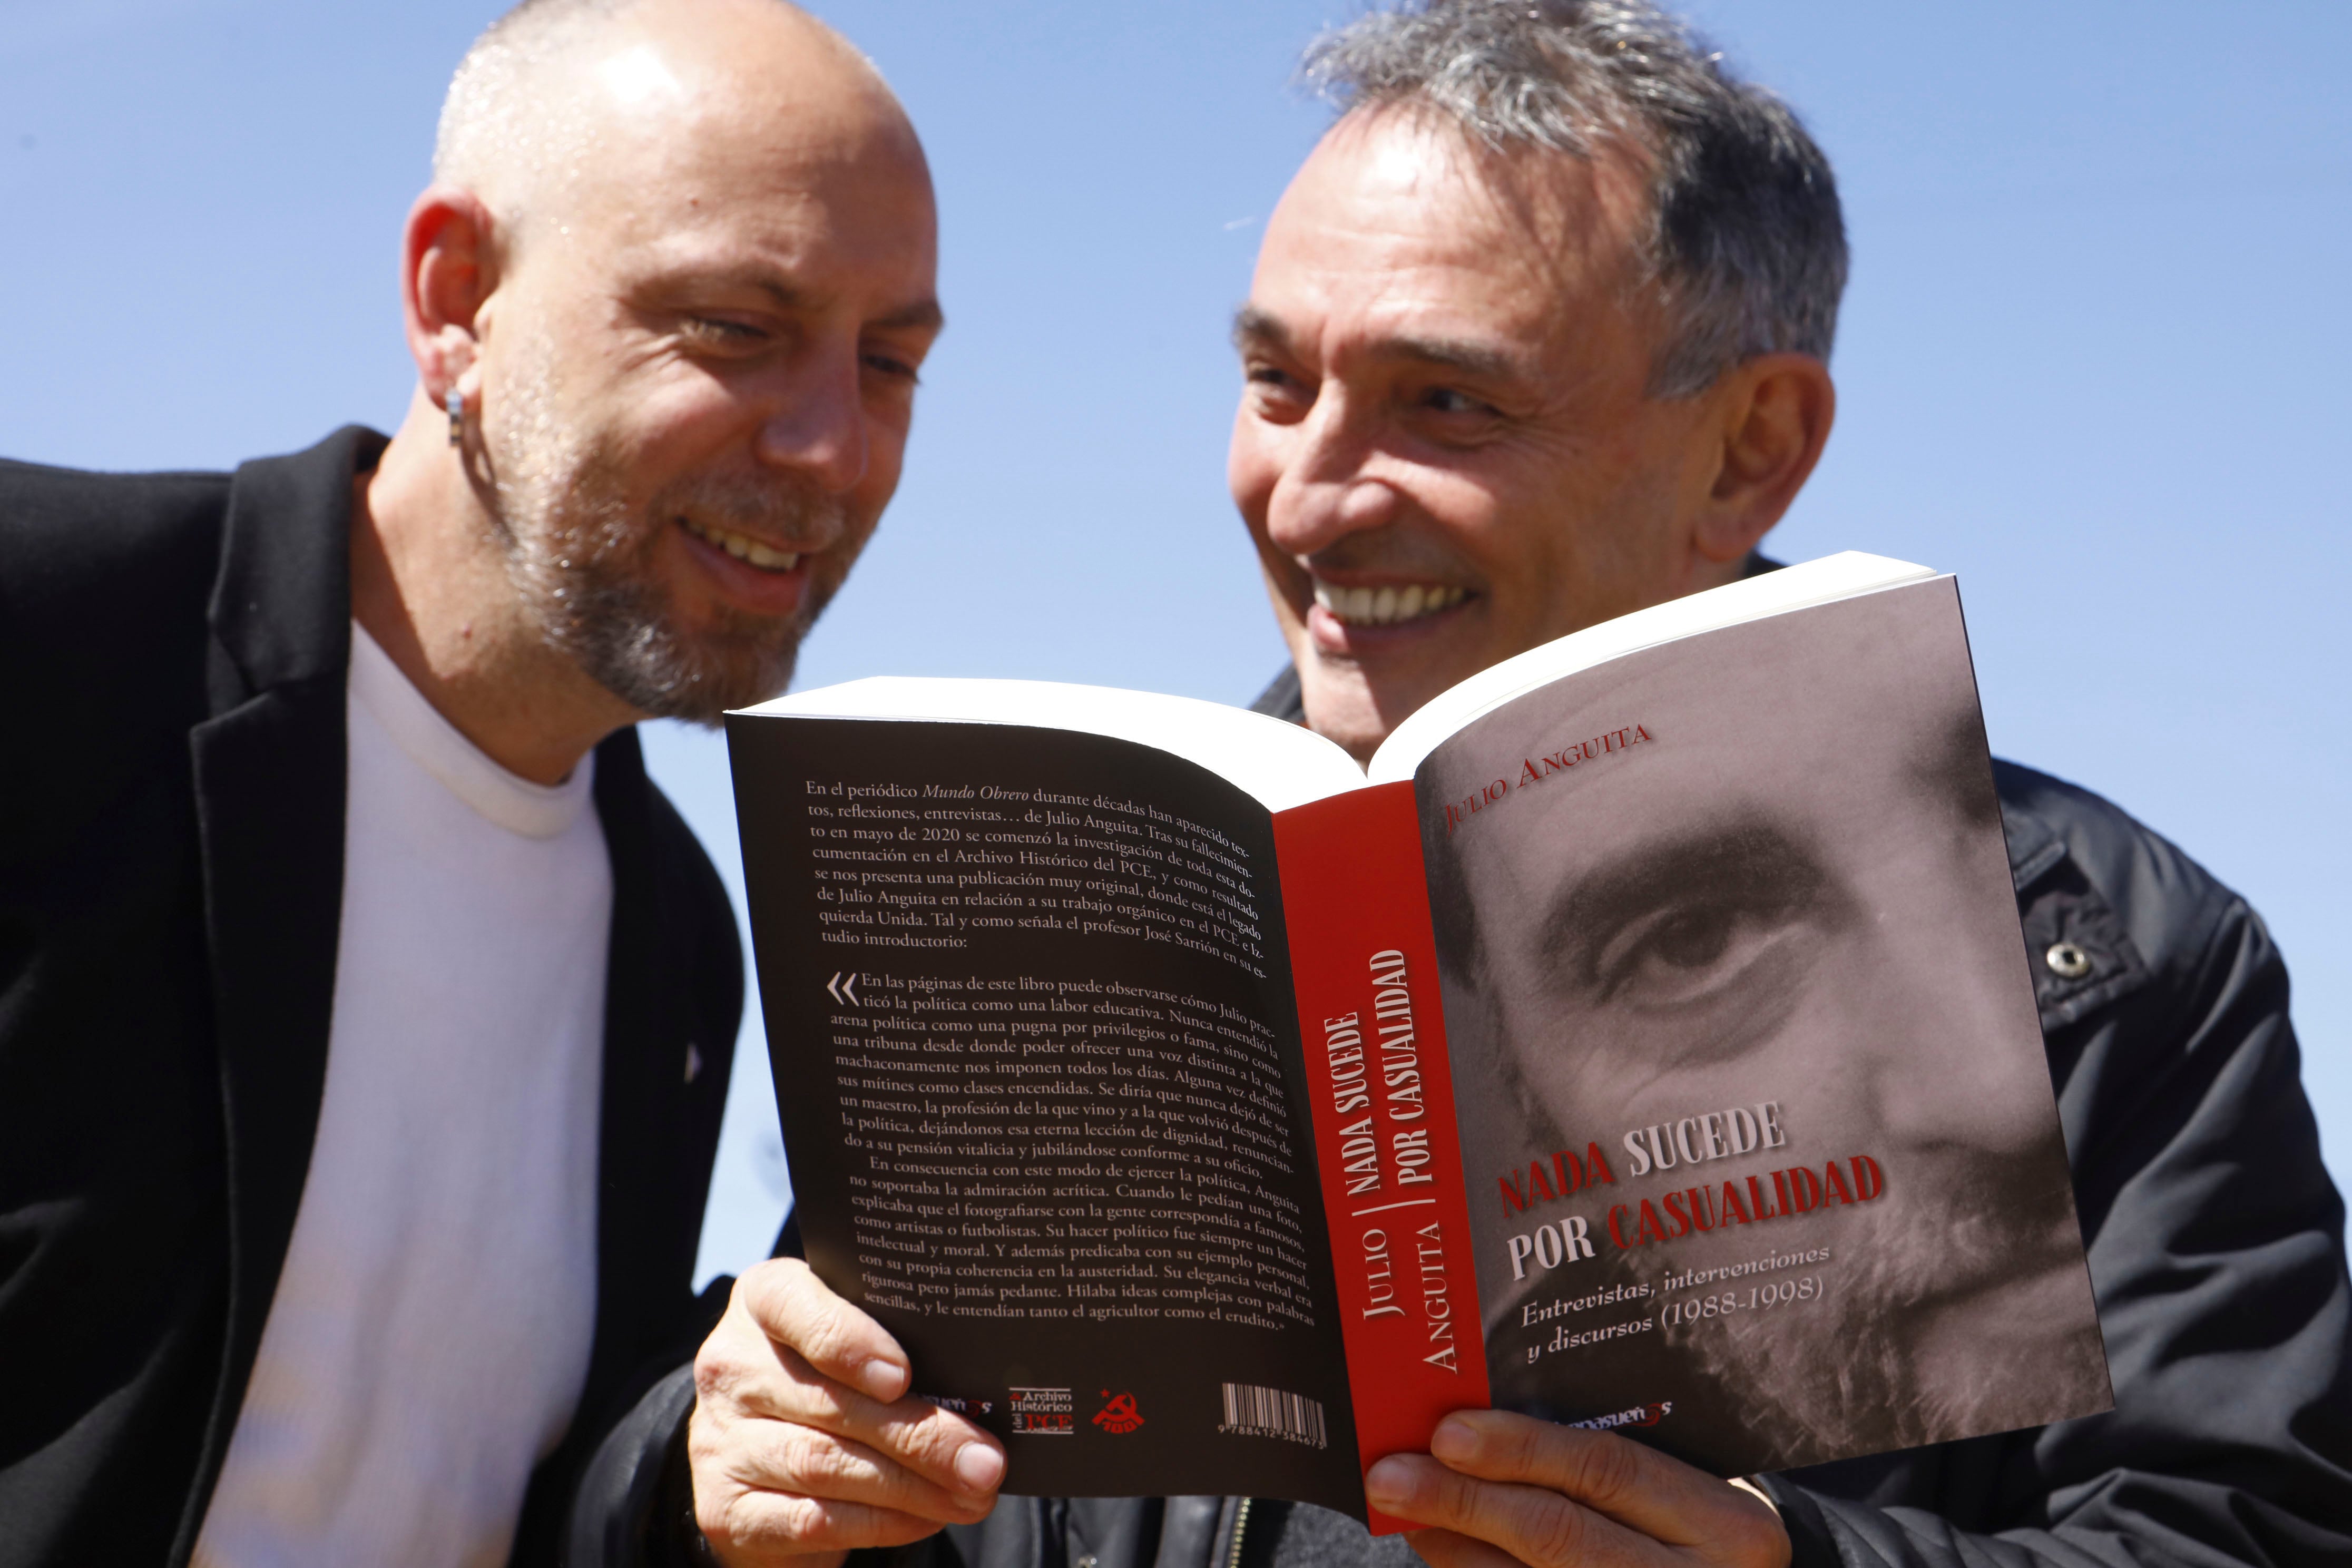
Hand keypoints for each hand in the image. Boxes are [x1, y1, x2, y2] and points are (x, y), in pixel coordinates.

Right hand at [687, 1258, 1005, 1565]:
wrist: (758, 1455)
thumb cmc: (829, 1378)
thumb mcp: (852, 1339)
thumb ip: (895, 1345)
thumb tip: (979, 1393)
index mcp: (763, 1301)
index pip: (792, 1304)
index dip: (847, 1341)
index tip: (901, 1376)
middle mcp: (732, 1366)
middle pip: (829, 1402)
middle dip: (920, 1436)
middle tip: (984, 1460)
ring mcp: (722, 1441)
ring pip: (824, 1465)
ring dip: (911, 1487)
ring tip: (972, 1494)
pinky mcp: (727, 1509)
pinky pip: (812, 1520)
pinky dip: (880, 1523)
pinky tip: (926, 1518)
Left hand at [1364, 1410, 1787, 1567]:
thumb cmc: (1703, 1535)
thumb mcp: (1688, 1493)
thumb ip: (1606, 1462)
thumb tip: (1479, 1423)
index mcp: (1727, 1523)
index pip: (1609, 1470)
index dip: (1521, 1448)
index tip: (1446, 1431)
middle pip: (1561, 1535)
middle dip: (1465, 1501)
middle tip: (1390, 1475)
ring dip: (1454, 1547)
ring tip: (1401, 1512)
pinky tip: (1438, 1549)